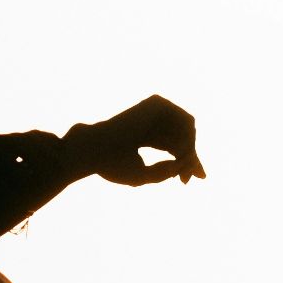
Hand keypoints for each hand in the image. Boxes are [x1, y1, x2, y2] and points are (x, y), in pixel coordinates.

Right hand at [66, 95, 205, 185]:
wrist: (93, 150)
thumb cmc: (112, 165)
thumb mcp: (143, 175)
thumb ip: (165, 171)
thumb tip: (187, 163)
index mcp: (143, 134)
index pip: (171, 146)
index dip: (183, 162)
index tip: (188, 180)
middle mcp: (150, 121)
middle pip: (181, 138)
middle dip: (189, 158)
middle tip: (188, 178)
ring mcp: (154, 110)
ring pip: (187, 130)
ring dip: (188, 150)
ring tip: (178, 166)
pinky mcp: (158, 103)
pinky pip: (186, 121)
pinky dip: (187, 139)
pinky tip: (178, 152)